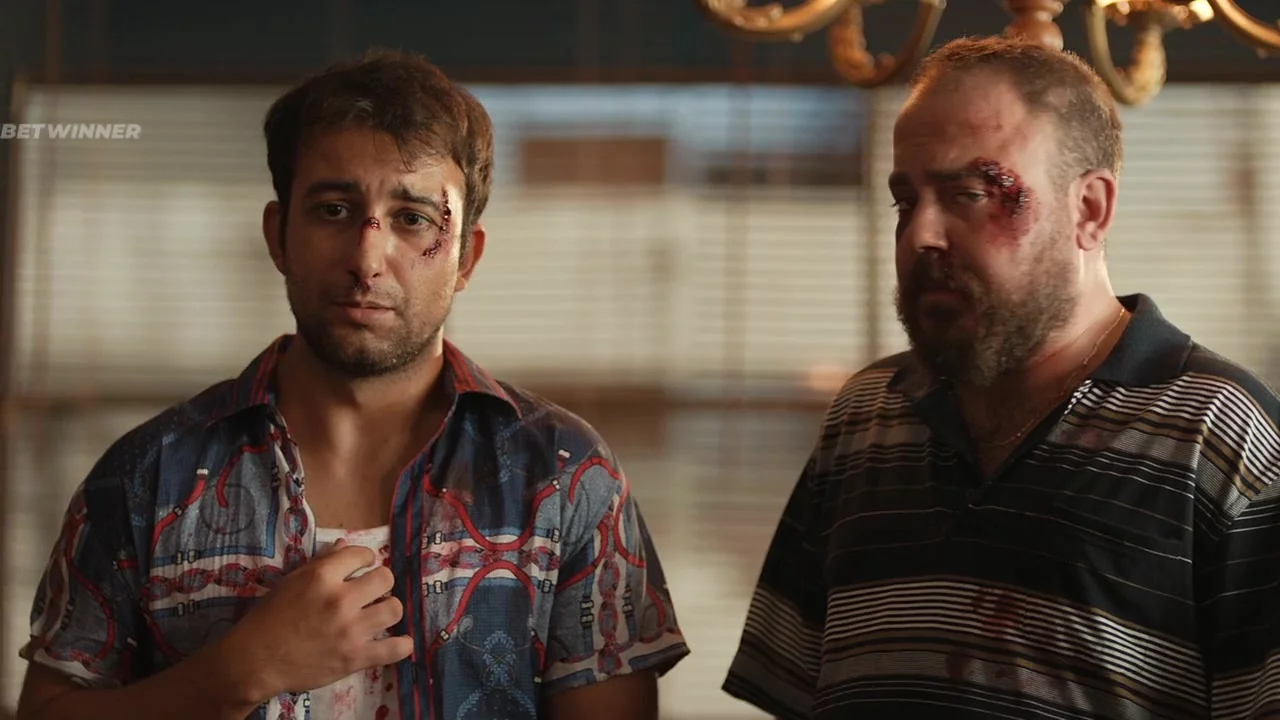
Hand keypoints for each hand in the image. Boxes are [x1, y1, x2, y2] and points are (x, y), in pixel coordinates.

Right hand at [219, 539, 414, 698]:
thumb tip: (345, 543)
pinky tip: (401, 642)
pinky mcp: (355, 657)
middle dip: (380, 583)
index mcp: (322, 576)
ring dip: (389, 610)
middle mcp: (340, 599)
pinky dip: (402, 645)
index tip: (361, 568)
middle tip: (371, 593)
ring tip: (379, 615)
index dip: (364, 560)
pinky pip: (394, 649)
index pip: (362, 554)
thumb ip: (321, 562)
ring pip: (394, 609)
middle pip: (385, 578)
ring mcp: (350, 630)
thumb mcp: (291, 582)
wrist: (254, 661)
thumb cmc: (268, 618)